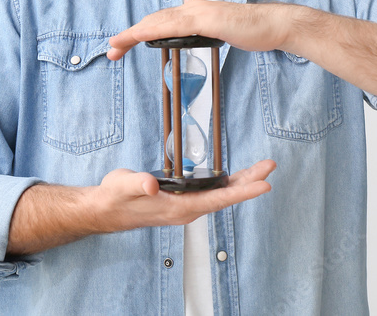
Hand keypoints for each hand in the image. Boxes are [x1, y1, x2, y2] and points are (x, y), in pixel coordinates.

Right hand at [91, 159, 276, 231]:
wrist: (107, 208)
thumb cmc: (116, 197)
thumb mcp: (123, 185)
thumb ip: (137, 184)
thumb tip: (151, 184)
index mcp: (178, 208)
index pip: (217, 200)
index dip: (242, 192)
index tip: (263, 185)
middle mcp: (187, 209)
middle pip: (226, 196)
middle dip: (249, 182)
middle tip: (270, 167)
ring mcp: (186, 205)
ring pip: (221, 194)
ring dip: (242, 182)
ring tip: (261, 168)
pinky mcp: (183, 199)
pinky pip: (212, 192)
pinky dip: (228, 183)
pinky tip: (237, 177)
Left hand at [106, 0, 295, 60]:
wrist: (273, 25)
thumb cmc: (251, 29)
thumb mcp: (221, 27)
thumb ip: (204, 23)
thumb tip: (189, 13)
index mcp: (195, 12)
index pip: (161, 22)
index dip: (140, 32)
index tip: (124, 44)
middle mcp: (192, 8)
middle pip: (153, 21)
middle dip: (129, 35)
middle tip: (111, 49)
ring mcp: (198, 13)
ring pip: (157, 23)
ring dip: (133, 34)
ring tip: (115, 45)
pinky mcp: (205, 20)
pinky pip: (172, 26)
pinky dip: (152, 31)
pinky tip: (138, 37)